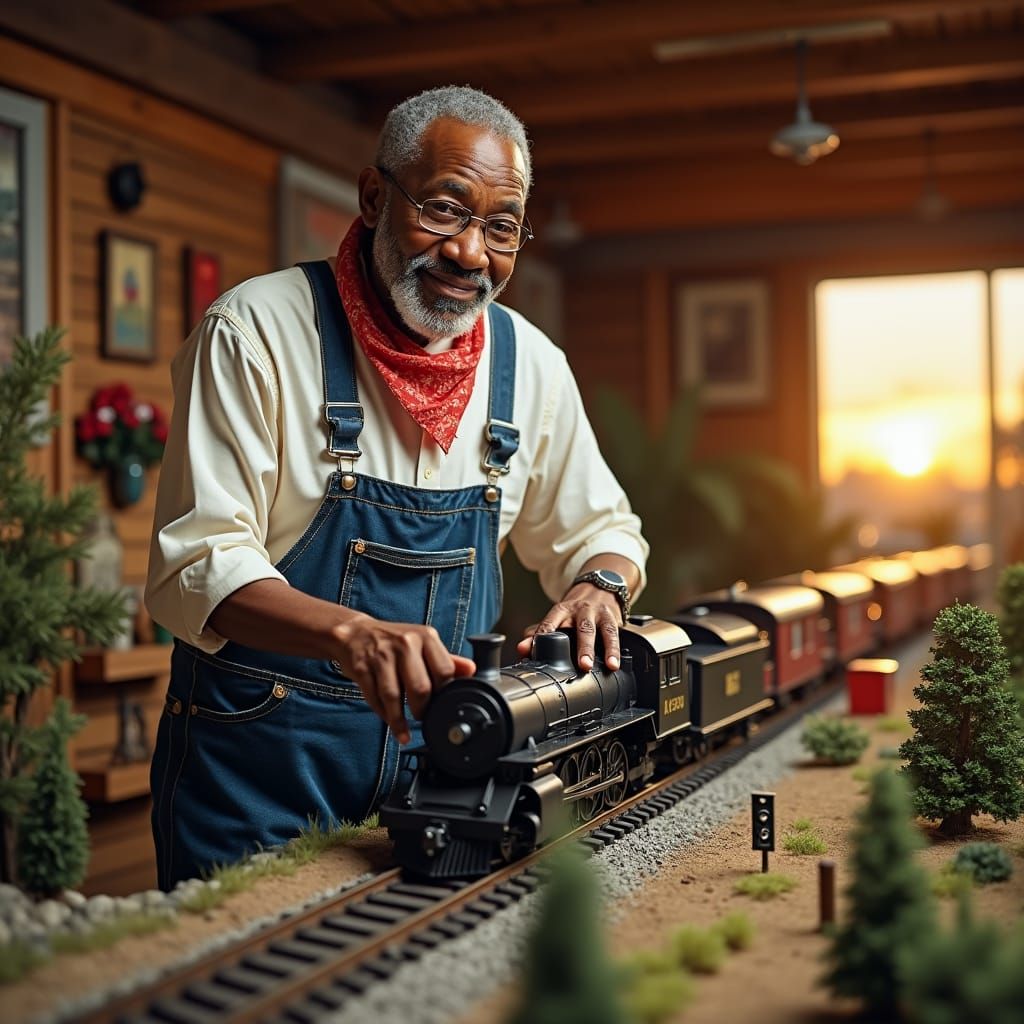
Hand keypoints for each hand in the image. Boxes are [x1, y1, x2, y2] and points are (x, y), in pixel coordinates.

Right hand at [332, 614, 475, 743]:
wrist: (355, 634)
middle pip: (421, 687)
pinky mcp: (361, 667)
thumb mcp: (422, 644)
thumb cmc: (393, 642)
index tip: (441, 705)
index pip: (445, 671)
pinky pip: (375, 698)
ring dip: (400, 720)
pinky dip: (384, 716)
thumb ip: (446, 659)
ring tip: (404, 730)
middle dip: (422, 710)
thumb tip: (472, 671)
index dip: (444, 693)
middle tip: (422, 716)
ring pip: (394, 696)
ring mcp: (382, 655)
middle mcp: (405, 643)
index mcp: (425, 637)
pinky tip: (391, 724)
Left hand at [515, 584, 622, 671]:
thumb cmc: (574, 610)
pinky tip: (615, 664)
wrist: (598, 587)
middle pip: (581, 627)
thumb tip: (522, 649)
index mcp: (561, 610)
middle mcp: (579, 610)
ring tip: (606, 665)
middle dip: (582, 646)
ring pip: (600, 630)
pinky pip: (614, 633)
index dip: (542, 637)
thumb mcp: (557, 617)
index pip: (549, 623)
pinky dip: (615, 650)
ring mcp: (597, 613)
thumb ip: (540, 632)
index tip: (534, 652)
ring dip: (604, 649)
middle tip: (583, 665)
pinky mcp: (612, 617)